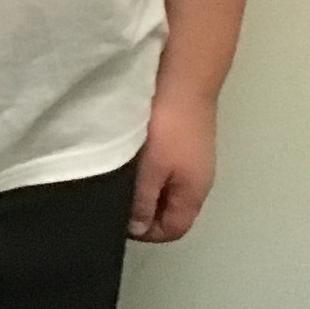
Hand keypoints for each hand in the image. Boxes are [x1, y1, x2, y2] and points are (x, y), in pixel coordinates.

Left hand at [128, 90, 216, 241]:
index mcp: (194, 191)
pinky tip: (126, 154)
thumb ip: (143, 199)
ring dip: (143, 186)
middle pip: (170, 208)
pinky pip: (164, 163)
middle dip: (143, 210)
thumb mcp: (152, 168)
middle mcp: (197, 177)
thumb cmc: (169, 125)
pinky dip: (146, 166)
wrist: (182, 76)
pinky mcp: (182, 136)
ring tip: (115, 176)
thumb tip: (137, 227)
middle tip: (112, 199)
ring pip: (165, 184)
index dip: (147, 232)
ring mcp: (191, 155)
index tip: (118, 222)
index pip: (174, 229)